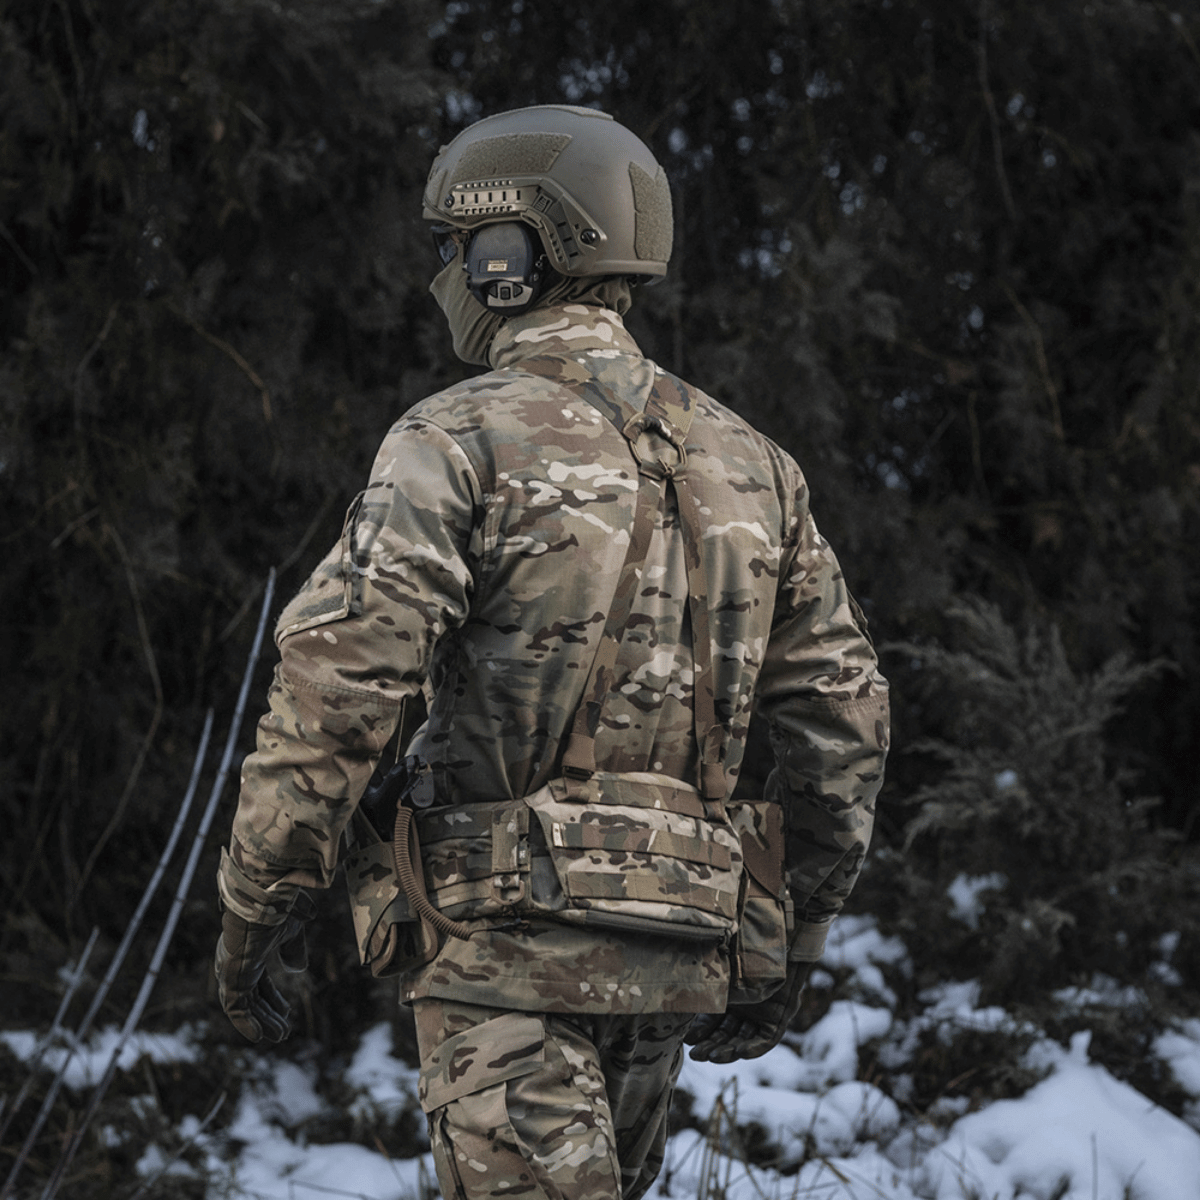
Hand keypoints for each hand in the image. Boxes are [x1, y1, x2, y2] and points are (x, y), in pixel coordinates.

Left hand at [214, 892, 314, 1042]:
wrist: (266, 900)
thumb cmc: (278, 909)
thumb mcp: (293, 930)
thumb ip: (294, 949)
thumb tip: (298, 969)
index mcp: (249, 952)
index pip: (258, 983)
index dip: (272, 1000)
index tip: (286, 1013)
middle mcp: (237, 964)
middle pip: (251, 997)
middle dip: (267, 1015)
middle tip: (282, 1032)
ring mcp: (232, 971)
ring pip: (244, 1006)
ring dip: (260, 1023)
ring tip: (278, 1036)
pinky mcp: (231, 978)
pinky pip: (235, 1008)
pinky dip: (245, 1024)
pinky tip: (259, 1036)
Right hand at [686, 961, 812, 1063]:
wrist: (776, 940)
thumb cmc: (744, 949)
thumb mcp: (721, 969)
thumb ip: (706, 984)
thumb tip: (676, 991)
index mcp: (729, 996)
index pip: (713, 1021)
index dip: (702, 1032)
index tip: (688, 1040)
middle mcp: (744, 1008)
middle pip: (726, 1034)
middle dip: (711, 1046)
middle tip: (697, 1055)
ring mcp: (760, 1016)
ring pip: (742, 1040)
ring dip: (728, 1051)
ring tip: (713, 1056)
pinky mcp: (777, 1021)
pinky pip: (764, 1040)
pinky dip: (753, 1048)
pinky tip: (739, 1052)